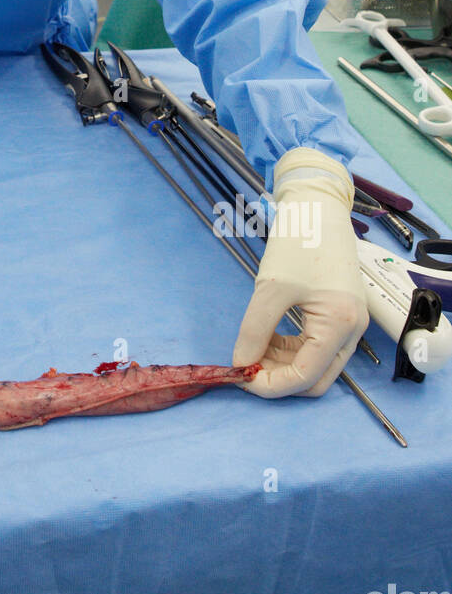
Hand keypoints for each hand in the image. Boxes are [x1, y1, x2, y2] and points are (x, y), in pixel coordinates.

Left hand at [233, 148, 367, 397]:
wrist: (318, 208)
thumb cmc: (298, 241)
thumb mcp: (270, 287)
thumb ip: (255, 330)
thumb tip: (241, 364)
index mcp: (340, 324)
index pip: (305, 376)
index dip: (271, 385)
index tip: (240, 377)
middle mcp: (352, 331)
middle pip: (316, 380)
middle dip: (279, 379)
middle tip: (246, 368)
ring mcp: (351, 325)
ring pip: (317, 366)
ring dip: (284, 365)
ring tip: (252, 350)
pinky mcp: (342, 317)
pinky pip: (318, 348)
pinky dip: (292, 350)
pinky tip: (267, 339)